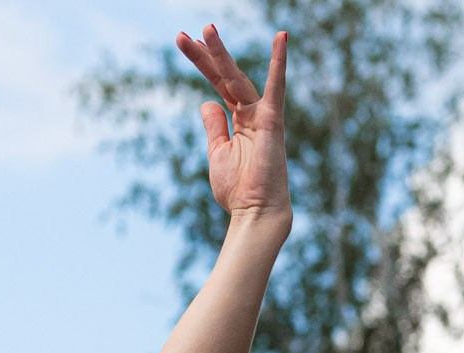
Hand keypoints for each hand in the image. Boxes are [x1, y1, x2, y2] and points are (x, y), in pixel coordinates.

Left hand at [176, 26, 290, 221]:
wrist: (254, 213)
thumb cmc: (238, 189)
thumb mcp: (218, 153)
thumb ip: (214, 127)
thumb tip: (206, 102)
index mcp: (238, 120)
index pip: (216, 85)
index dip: (201, 64)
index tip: (185, 42)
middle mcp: (251, 112)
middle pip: (223, 76)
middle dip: (205, 55)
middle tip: (182, 34)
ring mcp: (262, 114)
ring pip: (237, 78)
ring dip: (221, 54)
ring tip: (207, 29)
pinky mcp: (273, 121)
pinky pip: (276, 87)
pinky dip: (279, 62)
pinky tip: (281, 37)